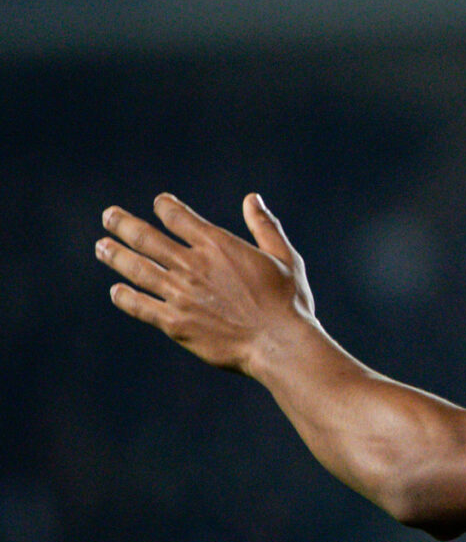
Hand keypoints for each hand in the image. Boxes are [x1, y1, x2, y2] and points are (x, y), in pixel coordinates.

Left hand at [96, 194, 315, 374]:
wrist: (279, 343)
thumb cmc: (288, 301)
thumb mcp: (284, 257)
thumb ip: (265, 226)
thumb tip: (252, 199)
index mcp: (217, 245)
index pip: (177, 216)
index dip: (164, 206)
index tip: (158, 204)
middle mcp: (192, 265)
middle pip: (145, 238)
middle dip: (123, 224)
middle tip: (108, 216)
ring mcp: (179, 294)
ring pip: (137, 269)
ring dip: (115, 255)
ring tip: (102, 247)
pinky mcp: (174, 322)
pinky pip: (140, 306)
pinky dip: (125, 297)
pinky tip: (116, 291)